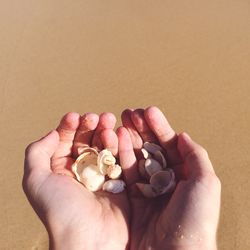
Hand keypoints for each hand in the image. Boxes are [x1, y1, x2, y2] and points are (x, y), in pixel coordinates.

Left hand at [23, 112, 129, 249]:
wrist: (90, 239)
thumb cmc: (60, 210)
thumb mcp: (36, 180)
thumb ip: (37, 153)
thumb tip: (52, 133)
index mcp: (59, 170)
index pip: (63, 141)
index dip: (68, 126)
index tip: (75, 116)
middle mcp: (79, 171)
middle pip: (85, 141)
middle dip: (90, 126)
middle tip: (96, 116)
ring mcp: (100, 175)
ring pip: (103, 146)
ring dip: (105, 131)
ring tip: (109, 120)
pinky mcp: (118, 180)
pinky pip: (119, 158)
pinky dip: (119, 145)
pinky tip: (118, 133)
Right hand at [118, 107, 220, 249]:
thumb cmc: (195, 218)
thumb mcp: (206, 182)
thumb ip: (195, 155)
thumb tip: (182, 135)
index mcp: (183, 174)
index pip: (169, 143)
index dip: (159, 126)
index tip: (148, 111)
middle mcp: (164, 179)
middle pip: (150, 146)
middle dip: (141, 127)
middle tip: (130, 112)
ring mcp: (146, 187)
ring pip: (136, 155)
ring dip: (129, 136)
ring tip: (122, 119)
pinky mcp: (130, 196)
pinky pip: (124, 170)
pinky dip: (121, 152)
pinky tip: (117, 137)